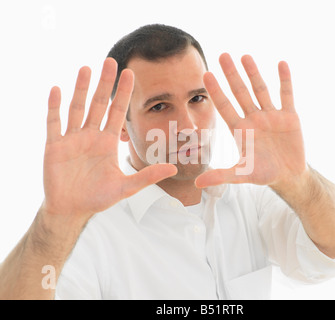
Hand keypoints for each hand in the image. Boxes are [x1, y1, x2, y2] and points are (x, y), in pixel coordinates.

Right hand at [43, 58, 176, 224]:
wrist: (73, 209)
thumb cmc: (98, 197)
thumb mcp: (126, 187)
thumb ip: (148, 176)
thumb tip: (173, 168)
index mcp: (108, 142)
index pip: (117, 112)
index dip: (123, 93)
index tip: (130, 73)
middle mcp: (91, 136)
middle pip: (97, 104)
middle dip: (104, 83)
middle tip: (111, 61)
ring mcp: (72, 139)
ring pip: (76, 108)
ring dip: (80, 89)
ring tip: (86, 68)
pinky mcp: (55, 147)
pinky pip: (54, 123)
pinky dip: (54, 107)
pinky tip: (57, 90)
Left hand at [195, 54, 306, 188]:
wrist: (288, 175)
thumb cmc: (263, 174)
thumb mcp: (241, 174)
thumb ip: (220, 176)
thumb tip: (197, 184)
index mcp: (240, 129)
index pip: (225, 106)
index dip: (216, 91)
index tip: (206, 74)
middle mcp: (253, 118)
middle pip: (240, 92)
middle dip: (232, 75)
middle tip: (223, 55)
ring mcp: (271, 115)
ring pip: (261, 89)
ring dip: (254, 73)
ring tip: (245, 56)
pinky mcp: (289, 116)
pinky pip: (286, 94)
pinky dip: (285, 80)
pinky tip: (281, 64)